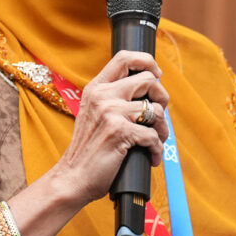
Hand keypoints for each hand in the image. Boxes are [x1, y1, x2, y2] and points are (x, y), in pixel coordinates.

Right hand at [45, 50, 170, 206]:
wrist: (72, 177)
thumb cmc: (88, 150)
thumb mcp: (94, 114)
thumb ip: (113, 99)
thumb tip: (148, 91)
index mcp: (96, 88)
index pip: (124, 58)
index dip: (147, 62)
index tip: (157, 75)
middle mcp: (102, 96)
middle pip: (148, 80)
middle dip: (162, 98)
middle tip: (158, 115)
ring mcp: (110, 113)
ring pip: (155, 109)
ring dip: (163, 129)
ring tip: (157, 141)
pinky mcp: (120, 132)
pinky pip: (153, 135)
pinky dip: (157, 149)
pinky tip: (151, 157)